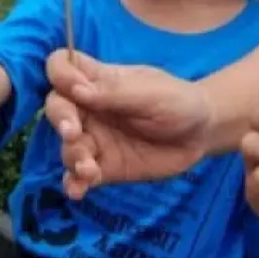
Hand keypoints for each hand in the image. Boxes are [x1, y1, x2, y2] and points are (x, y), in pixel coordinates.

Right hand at [47, 49, 215, 198]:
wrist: (202, 135)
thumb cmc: (178, 102)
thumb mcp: (152, 93)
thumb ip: (115, 92)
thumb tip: (77, 90)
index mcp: (99, 81)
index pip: (63, 68)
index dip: (61, 75)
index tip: (76, 89)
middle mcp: (90, 109)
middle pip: (56, 107)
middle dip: (60, 119)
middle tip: (74, 133)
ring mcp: (95, 139)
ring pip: (66, 145)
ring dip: (72, 155)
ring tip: (89, 168)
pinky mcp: (104, 167)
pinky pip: (80, 175)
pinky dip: (74, 183)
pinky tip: (78, 190)